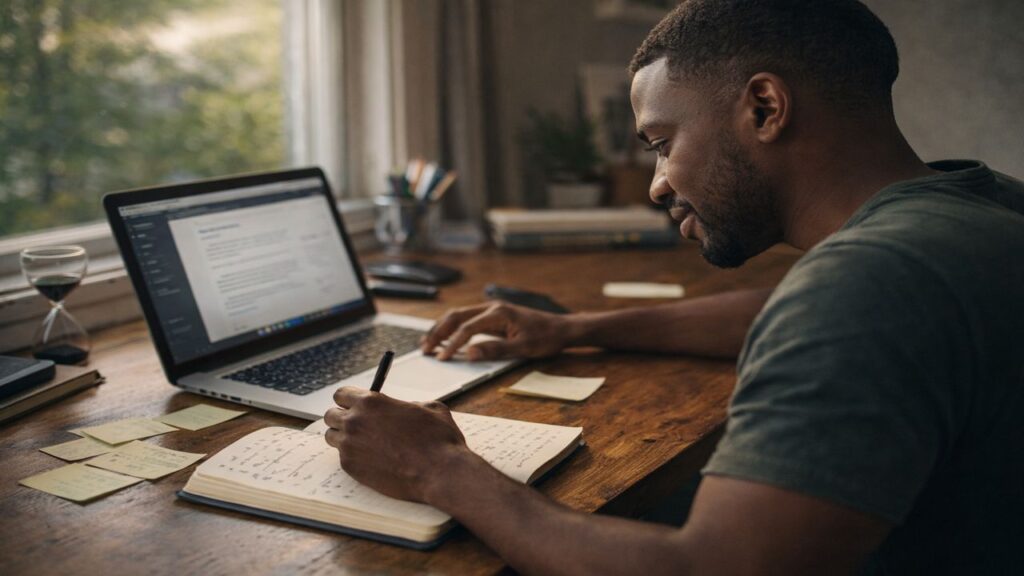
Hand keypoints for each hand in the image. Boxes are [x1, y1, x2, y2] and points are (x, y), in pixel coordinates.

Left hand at [324, 387, 472, 502]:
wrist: (440, 473)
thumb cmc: (439, 439)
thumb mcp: (430, 408)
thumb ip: (410, 404)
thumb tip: (405, 407)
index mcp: (371, 402)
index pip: (341, 394)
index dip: (349, 399)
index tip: (354, 405)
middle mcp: (354, 421)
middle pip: (330, 415)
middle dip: (341, 418)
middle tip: (356, 425)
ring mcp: (349, 446)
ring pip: (332, 437)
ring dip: (343, 438)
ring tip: (361, 443)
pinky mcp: (351, 468)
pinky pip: (342, 458)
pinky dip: (353, 457)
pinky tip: (371, 460)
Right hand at [420, 302, 573, 360]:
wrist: (562, 328)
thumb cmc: (546, 338)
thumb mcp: (523, 348)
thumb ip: (495, 350)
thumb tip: (470, 354)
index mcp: (498, 313)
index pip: (467, 328)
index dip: (453, 344)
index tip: (442, 358)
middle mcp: (492, 307)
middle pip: (456, 316)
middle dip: (438, 332)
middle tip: (424, 348)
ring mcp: (492, 310)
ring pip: (459, 315)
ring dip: (442, 328)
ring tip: (428, 342)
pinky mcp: (493, 316)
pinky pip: (467, 319)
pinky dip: (453, 328)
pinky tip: (445, 338)